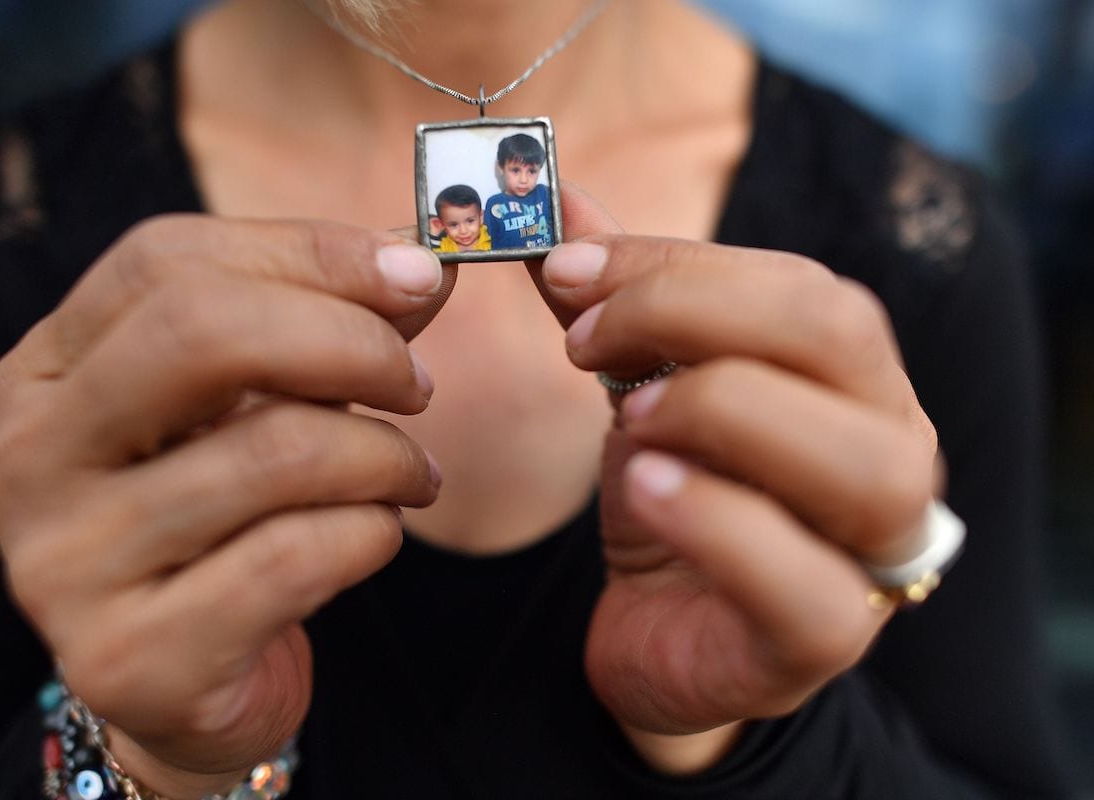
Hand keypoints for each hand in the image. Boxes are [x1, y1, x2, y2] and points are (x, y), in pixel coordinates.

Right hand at [0, 215, 453, 796]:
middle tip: (418, 384)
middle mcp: (27, 458)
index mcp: (43, 372)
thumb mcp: (259, 404)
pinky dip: (371, 534)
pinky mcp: (129, 658)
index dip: (310, 253)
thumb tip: (421, 263)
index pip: (166, 261)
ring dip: (385, 456)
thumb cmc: (226, 522)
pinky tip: (376, 536)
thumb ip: (328, 324)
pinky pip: (294, 557)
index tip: (417, 272)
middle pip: (199, 332)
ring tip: (412, 476)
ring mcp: (64, 564)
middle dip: (349, 342)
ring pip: (273, 452)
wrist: (185, 686)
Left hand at [532, 185, 937, 772]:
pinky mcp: (825, 636)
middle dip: (687, 313)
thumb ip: (614, 300)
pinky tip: (644, 488)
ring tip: (625, 420)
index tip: (564, 270)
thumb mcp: (642, 386)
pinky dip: (716, 521)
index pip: (797, 284)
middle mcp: (893, 448)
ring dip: (716, 410)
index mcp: (854, 374)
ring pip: (852, 459)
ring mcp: (873, 549)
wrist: (668, 635)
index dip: (674, 264)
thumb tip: (557, 198)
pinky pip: (805, 584)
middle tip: (582, 341)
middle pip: (834, 337)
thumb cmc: (678, 500)